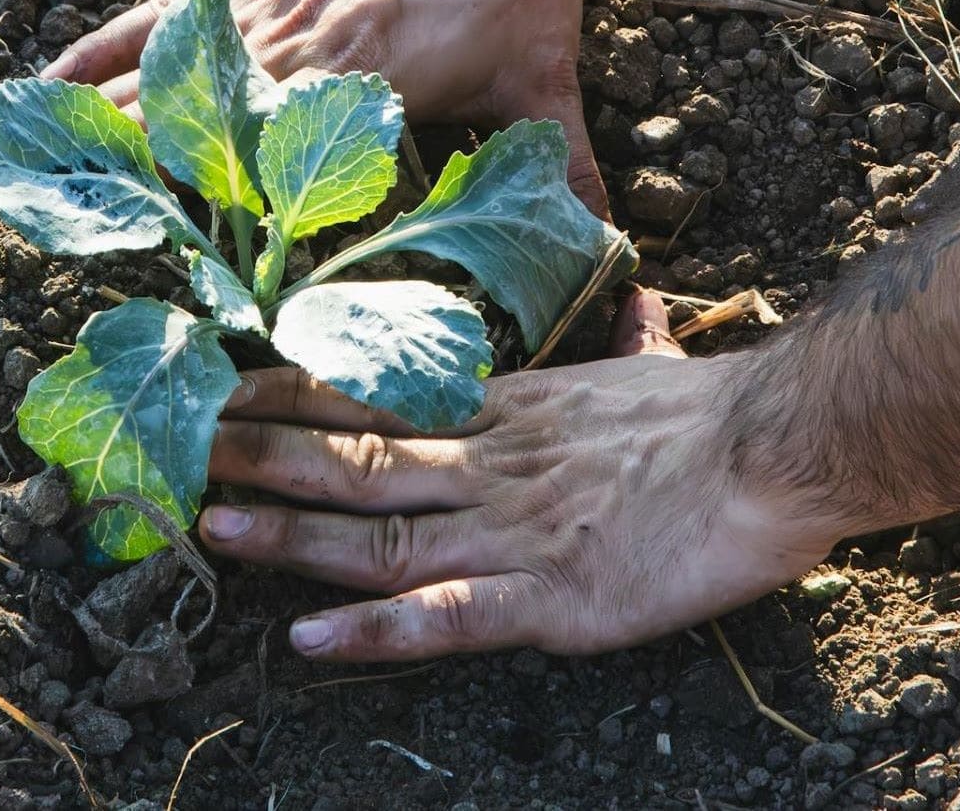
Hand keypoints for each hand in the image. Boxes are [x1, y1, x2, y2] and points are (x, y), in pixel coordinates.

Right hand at [42, 0, 605, 213]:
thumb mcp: (541, 78)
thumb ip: (566, 176)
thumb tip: (618, 266)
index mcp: (352, 94)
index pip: (265, 184)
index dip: (220, 242)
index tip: (183, 293)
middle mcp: (284, 57)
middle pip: (186, 142)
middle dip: (142, 205)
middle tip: (90, 259)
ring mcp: (249, 12)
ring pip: (153, 84)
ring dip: (99, 142)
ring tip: (36, 190)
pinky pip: (147, 20)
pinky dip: (95, 55)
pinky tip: (47, 85)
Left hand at [196, 291, 849, 659]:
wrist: (778, 447)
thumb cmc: (714, 414)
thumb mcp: (638, 371)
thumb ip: (603, 358)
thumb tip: (616, 320)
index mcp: (508, 415)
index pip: (380, 398)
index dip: (296, 396)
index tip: (229, 385)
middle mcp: (490, 468)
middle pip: (356, 460)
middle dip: (262, 453)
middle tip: (181, 443)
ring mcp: (512, 535)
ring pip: (379, 533)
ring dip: (290, 532)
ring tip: (211, 525)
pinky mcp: (550, 599)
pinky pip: (445, 619)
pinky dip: (373, 630)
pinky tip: (308, 638)